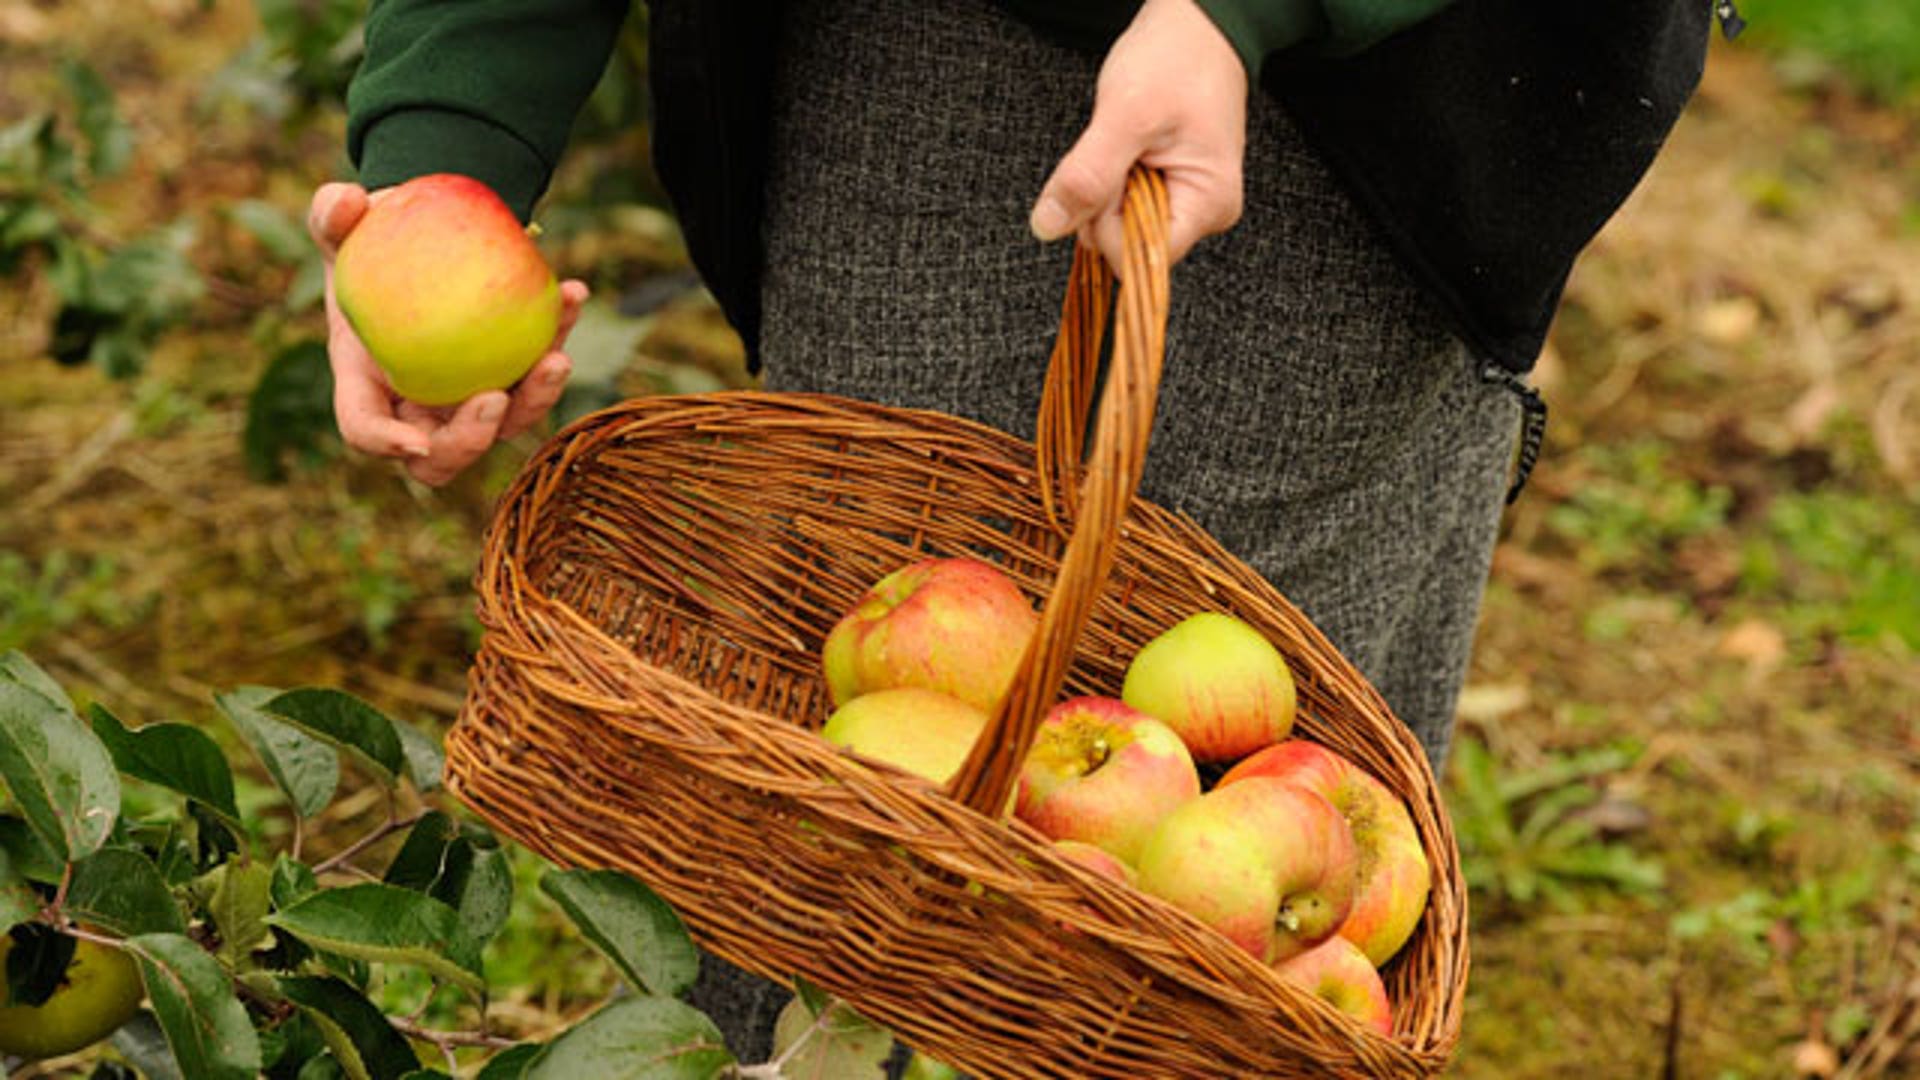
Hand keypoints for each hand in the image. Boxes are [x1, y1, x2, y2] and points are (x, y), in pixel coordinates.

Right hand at [305, 182, 589, 486]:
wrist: (421, 236)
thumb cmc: (370, 239)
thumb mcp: (341, 223)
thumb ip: (330, 213)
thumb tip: (345, 202)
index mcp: (366, 382)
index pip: (366, 429)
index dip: (386, 445)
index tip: (414, 440)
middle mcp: (419, 404)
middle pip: (443, 455)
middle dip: (471, 440)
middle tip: (496, 397)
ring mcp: (468, 396)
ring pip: (506, 422)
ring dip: (536, 398)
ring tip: (555, 357)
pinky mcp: (512, 372)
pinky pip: (539, 368)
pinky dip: (558, 334)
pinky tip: (572, 295)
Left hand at [1029, 0, 1248, 267]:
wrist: (1197, 26)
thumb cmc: (1175, 60)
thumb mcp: (1125, 116)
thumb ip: (1088, 176)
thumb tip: (1048, 226)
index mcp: (1207, 205)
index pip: (1138, 256)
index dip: (1106, 222)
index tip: (1111, 170)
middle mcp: (1205, 213)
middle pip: (1129, 242)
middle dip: (1106, 200)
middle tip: (1120, 148)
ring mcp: (1190, 201)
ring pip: (1123, 222)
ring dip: (1108, 186)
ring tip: (1129, 140)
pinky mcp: (1174, 188)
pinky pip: (1128, 203)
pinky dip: (1116, 177)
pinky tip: (1130, 146)